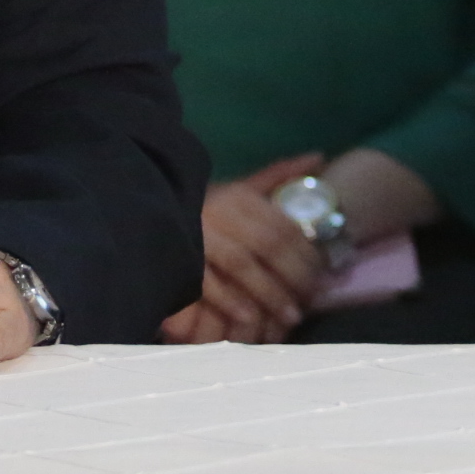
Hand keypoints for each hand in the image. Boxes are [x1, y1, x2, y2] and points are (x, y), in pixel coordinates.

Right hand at [188, 154, 328, 342]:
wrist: (151, 208)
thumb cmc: (209, 204)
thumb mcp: (241, 186)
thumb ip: (278, 175)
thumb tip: (319, 156)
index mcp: (239, 194)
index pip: (282, 224)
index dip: (307, 252)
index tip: (323, 275)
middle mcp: (221, 209)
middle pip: (267, 244)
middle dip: (294, 275)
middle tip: (311, 300)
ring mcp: (199, 232)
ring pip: (241, 263)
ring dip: (269, 293)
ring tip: (290, 316)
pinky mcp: (180, 256)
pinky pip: (208, 281)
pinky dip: (231, 300)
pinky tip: (250, 317)